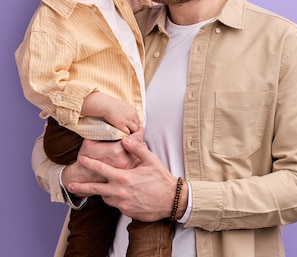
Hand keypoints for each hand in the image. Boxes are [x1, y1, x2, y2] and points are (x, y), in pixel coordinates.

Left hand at [67, 132, 182, 221]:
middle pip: (95, 189)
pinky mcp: (127, 212)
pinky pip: (117, 205)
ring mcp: (122, 204)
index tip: (81, 160)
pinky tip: (122, 196)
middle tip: (70, 185)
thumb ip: (137, 149)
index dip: (90, 163)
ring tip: (106, 188)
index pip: (101, 169)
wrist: (171, 200)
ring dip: (105, 192)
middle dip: (81, 186)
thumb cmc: (162, 180)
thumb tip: (126, 139)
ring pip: (106, 198)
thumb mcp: (151, 160)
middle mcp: (119, 192)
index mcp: (123, 177)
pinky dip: (116, 200)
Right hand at [82, 92, 140, 134]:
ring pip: (134, 130)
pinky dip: (126, 134)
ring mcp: (127, 121)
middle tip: (129, 131)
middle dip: (134, 128)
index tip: (131, 126)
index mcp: (133, 110)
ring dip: (131, 132)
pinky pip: (127, 132)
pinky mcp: (121, 125)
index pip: (138, 120)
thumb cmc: (112, 104)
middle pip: (137, 125)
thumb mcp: (124, 105)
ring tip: (127, 133)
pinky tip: (123, 134)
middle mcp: (132, 116)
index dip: (134, 124)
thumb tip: (130, 113)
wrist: (106, 105)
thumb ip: (129, 110)